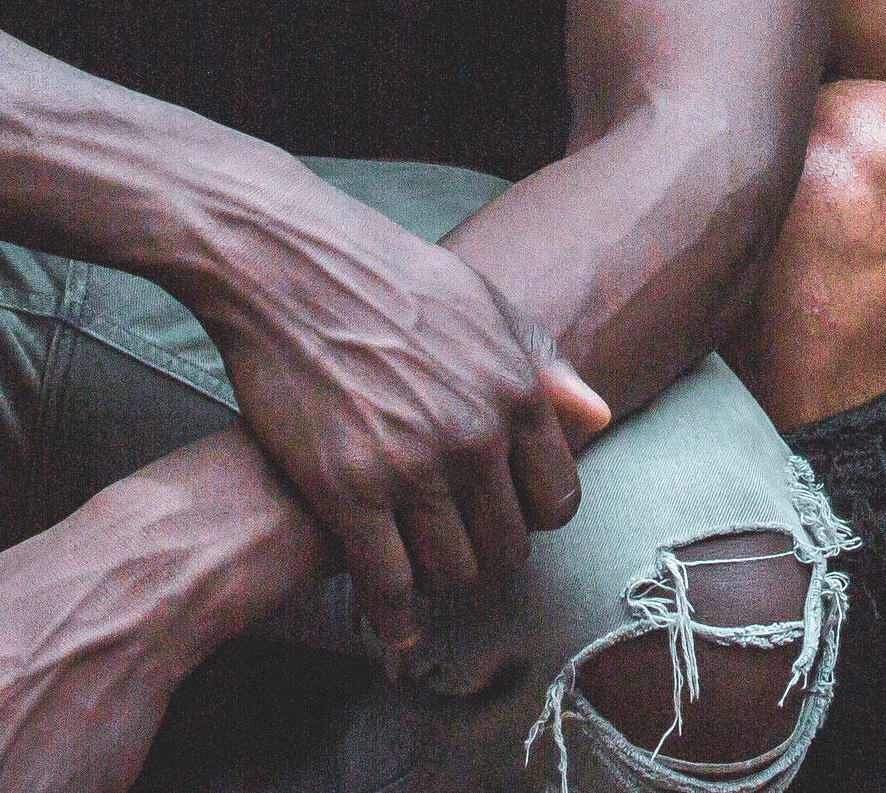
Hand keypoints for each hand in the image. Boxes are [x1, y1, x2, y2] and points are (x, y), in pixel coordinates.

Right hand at [195, 194, 606, 649]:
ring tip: (420, 572)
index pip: (557, 501)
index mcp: (518, 391)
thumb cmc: (387, 278)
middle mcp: (475, 434)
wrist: (288, 265)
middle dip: (485, 558)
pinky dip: (391, 615)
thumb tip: (598, 419)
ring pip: (453, 573)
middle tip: (456, 553)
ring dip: (439, 584)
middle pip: (507, 548)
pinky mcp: (346, 489)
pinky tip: (387, 620)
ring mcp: (411, 465)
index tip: (502, 520)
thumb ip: (543, 368)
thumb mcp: (485, 305)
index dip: (530, 519)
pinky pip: (386, 584)